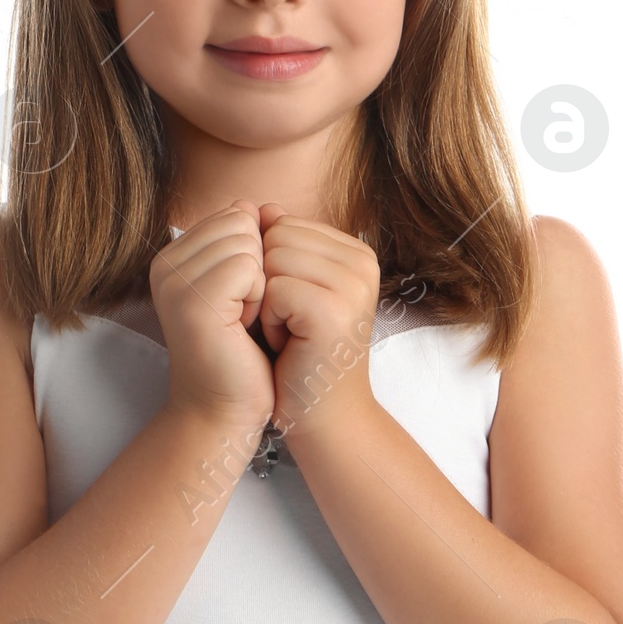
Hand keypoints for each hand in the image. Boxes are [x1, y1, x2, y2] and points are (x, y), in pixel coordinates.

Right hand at [150, 201, 274, 436]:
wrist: (227, 410)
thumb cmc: (243, 353)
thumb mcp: (246, 288)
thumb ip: (248, 244)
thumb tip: (261, 205)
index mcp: (175, 256)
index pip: (236, 214)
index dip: (255, 256)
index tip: (241, 300)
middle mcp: (165, 264)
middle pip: (241, 221)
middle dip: (259, 266)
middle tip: (242, 312)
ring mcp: (174, 280)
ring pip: (247, 241)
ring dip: (260, 283)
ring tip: (241, 320)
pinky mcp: (192, 300)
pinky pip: (249, 266)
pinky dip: (259, 297)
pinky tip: (241, 326)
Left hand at [254, 204, 380, 440]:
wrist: (323, 416)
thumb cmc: (301, 355)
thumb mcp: (293, 290)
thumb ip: (283, 246)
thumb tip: (260, 207)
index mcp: (355, 251)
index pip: (284, 223)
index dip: (271, 268)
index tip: (292, 306)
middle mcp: (363, 262)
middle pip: (275, 237)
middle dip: (266, 282)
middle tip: (291, 323)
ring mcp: (352, 285)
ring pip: (271, 260)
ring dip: (266, 302)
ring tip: (291, 333)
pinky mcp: (334, 310)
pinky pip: (273, 289)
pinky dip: (270, 321)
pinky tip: (290, 344)